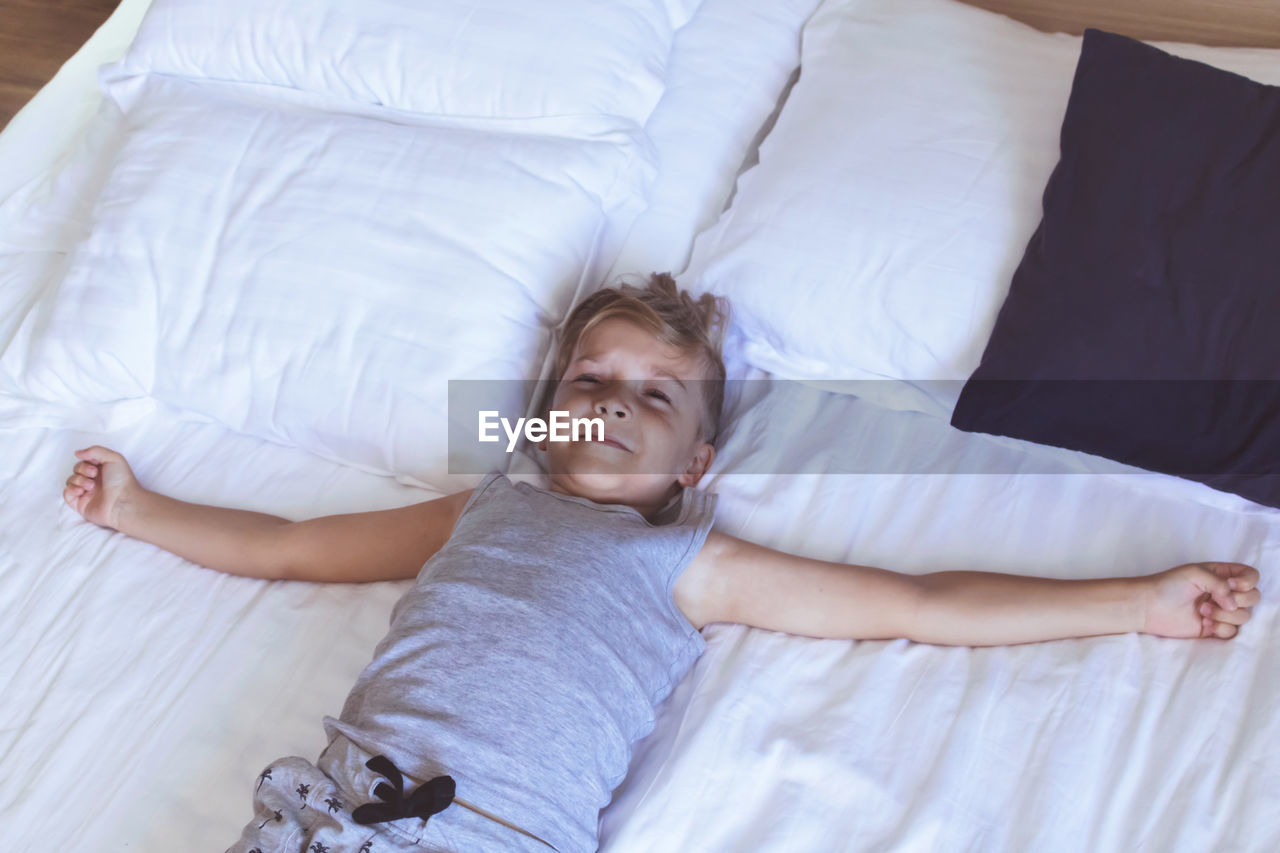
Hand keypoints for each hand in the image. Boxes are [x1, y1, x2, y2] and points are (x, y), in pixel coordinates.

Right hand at [63, 445, 142, 530]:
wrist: (122, 501)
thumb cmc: (122, 480)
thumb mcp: (113, 457)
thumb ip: (95, 450)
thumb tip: (77, 453)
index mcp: (101, 470)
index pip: (85, 460)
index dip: (86, 459)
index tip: (95, 464)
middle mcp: (94, 480)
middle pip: (76, 469)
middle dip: (82, 469)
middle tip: (94, 474)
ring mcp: (86, 492)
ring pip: (70, 480)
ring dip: (78, 480)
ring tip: (91, 486)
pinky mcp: (80, 503)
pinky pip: (66, 493)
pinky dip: (71, 490)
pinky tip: (81, 491)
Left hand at [1140, 562, 1260, 639]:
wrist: (1149, 607)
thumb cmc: (1168, 584)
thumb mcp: (1195, 573)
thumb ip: (1220, 584)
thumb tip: (1233, 605)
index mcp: (1222, 575)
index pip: (1251, 576)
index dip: (1247, 581)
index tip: (1231, 584)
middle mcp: (1225, 593)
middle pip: (1254, 598)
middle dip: (1237, 600)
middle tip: (1213, 599)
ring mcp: (1221, 611)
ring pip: (1244, 616)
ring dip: (1225, 615)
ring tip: (1202, 611)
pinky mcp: (1214, 628)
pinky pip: (1233, 632)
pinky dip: (1220, 628)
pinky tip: (1203, 623)